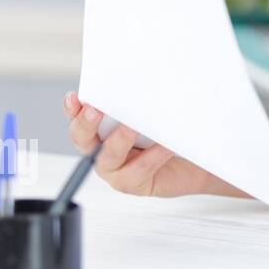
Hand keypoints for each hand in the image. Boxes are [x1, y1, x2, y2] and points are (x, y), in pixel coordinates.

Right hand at [62, 91, 215, 197]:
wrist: (196, 164)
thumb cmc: (172, 135)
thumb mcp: (156, 114)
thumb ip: (143, 102)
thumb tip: (142, 84)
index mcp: (102, 129)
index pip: (79, 117)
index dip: (72, 108)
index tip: (74, 97)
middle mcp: (102, 150)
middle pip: (82, 139)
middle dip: (85, 124)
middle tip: (95, 110)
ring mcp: (116, 169)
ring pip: (108, 157)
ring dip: (118, 140)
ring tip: (131, 127)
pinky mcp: (134, 183)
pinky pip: (139, 170)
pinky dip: (152, 156)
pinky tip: (165, 145)